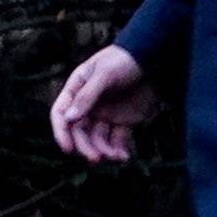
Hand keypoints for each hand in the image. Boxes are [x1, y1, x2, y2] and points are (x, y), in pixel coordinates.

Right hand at [51, 45, 157, 161]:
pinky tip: (124, 156)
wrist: (155, 57)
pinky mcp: (124, 121)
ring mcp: (106, 114)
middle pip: (79, 131)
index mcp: (77, 89)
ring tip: (115, 157)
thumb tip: (69, 118)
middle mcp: (88, 105)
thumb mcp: (104, 74)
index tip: (68, 148)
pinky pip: (117, 140)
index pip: (61, 113)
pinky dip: (119, 150)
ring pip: (97, 139)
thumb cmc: (124, 59)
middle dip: (86, 146)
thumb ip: (87, 96)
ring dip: (103, 150)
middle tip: (96, 158)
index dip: (61, 132)